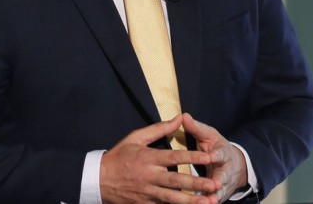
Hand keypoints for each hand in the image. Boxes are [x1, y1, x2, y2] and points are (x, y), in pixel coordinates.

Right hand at [100, 115, 216, 203]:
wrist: (98, 180)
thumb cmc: (119, 156)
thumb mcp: (136, 137)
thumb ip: (160, 129)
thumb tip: (180, 117)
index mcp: (148, 158)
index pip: (174, 157)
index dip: (192, 157)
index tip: (208, 157)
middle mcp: (149, 176)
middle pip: (176, 181)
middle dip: (196, 183)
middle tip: (214, 184)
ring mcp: (147, 193)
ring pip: (172, 198)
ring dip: (190, 201)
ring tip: (207, 201)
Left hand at [182, 113, 247, 203]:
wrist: (236, 165)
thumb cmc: (217, 148)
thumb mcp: (210, 136)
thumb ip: (197, 128)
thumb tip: (183, 116)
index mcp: (223, 153)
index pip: (219, 154)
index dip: (215, 156)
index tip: (209, 157)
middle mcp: (226, 170)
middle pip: (223, 176)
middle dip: (219, 181)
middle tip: (215, 185)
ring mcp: (224, 185)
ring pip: (220, 192)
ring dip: (215, 197)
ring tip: (210, 201)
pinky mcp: (220, 196)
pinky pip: (215, 201)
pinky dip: (210, 203)